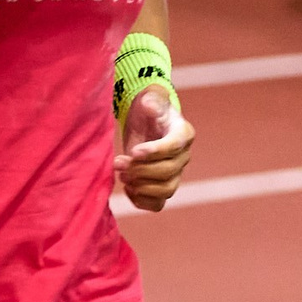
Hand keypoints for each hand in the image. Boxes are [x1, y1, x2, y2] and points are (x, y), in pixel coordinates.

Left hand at [114, 86, 193, 211]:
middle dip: (141, 170)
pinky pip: (158, 204)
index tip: (134, 151)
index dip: (155, 152)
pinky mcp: (162, 187)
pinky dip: (142, 201)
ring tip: (122, 176)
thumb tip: (150, 106)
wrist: (145, 123)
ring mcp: (175, 174)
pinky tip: (127, 188)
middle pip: (168, 171)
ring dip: (141, 187)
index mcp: (183, 133)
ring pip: (166, 190)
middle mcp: (183, 156)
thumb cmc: (148, 108)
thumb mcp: (150, 97)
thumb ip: (152, 99)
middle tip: (119, 163)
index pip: (174, 147)